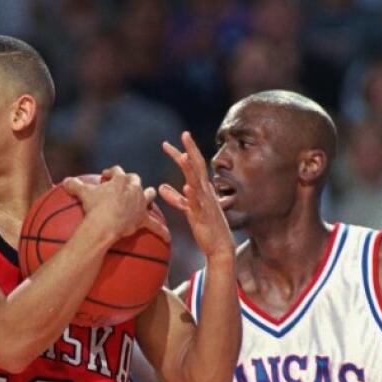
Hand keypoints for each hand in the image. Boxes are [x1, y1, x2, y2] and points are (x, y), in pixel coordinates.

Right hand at [63, 167, 169, 241]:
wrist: (104, 224)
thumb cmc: (93, 207)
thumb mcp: (81, 193)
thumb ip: (74, 185)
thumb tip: (64, 182)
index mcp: (120, 180)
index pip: (117, 171)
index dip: (111, 173)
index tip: (105, 176)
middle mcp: (134, 188)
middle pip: (135, 180)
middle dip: (131, 181)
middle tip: (125, 187)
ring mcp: (141, 203)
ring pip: (149, 195)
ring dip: (149, 195)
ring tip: (148, 197)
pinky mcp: (143, 219)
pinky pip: (155, 226)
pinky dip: (162, 232)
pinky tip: (169, 239)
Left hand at [159, 131, 233, 259]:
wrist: (220, 246)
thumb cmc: (206, 226)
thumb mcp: (188, 208)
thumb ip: (176, 197)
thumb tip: (161, 187)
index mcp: (202, 189)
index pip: (192, 166)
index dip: (183, 152)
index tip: (170, 142)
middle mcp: (205, 192)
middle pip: (197, 167)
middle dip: (191, 150)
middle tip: (183, 134)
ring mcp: (205, 203)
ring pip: (198, 183)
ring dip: (191, 169)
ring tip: (184, 156)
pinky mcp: (202, 217)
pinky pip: (197, 205)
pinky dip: (192, 196)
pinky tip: (187, 187)